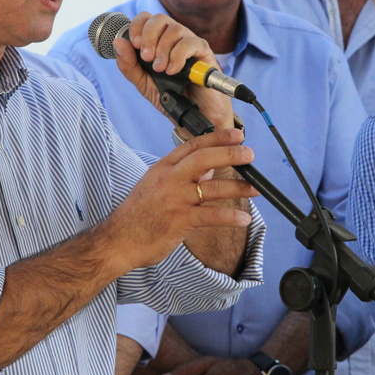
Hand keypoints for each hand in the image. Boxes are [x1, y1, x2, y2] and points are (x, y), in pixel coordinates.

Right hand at [106, 128, 255, 271]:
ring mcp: (174, 199)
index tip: (237, 135)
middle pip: (203, 159)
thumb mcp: (156, 186)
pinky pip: (210, 216)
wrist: (119, 239)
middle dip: (229, 154)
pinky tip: (243, 219)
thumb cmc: (138, 214)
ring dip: (237, 187)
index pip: (193, 146)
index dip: (217, 138)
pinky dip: (230, 217)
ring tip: (255, 188)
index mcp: (163, 168)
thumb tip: (207, 170)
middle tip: (249, 155)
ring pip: (211, 187)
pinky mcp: (179, 221)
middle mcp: (169, 179)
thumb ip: (182, 176)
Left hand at [113, 12, 233, 131]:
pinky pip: (190, 43)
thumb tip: (117, 42)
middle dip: (149, 37)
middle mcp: (173, 36)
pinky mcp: (203, 51)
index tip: (135, 45)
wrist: (193, 114)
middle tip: (147, 58)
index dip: (137, 27)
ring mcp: (189, 41)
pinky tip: (173, 71)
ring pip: (174, 29)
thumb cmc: (169, 95)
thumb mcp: (142, 82)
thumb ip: (128, 64)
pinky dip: (177, 56)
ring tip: (160, 69)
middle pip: (159, 19)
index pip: (145, 19)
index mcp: (157, 39)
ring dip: (163, 49)